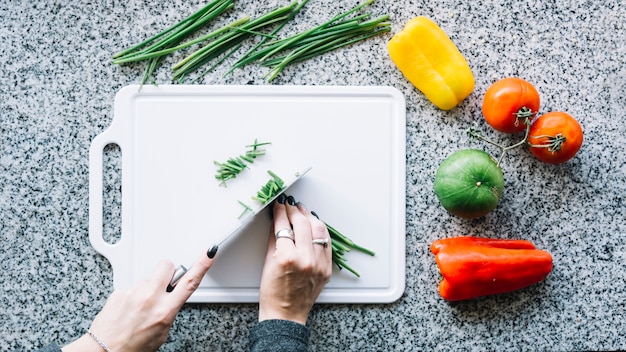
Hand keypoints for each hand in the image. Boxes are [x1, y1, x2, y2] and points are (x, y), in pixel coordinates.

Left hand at [62, 248, 216, 351]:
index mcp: (164, 311)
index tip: (209, 253)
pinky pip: (133, 286)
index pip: (189, 282)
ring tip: (140, 307)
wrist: (104, 351)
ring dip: (148, 288)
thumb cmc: (132, 347)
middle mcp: (149, 298)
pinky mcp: (119, 291)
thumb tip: (170, 297)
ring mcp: (133, 293)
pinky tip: (129, 309)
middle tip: (164, 287)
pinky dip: (133, 296)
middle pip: (167, 265)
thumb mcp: (162, 332)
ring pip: (148, 277)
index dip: (202, 265)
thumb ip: (169, 310)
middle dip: (168, 272)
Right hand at [258, 195, 332, 324]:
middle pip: (303, 223)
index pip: (284, 225)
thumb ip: (274, 238)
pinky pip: (326, 242)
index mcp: (287, 258)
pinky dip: (320, 231)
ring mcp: (319, 264)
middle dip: (294, 210)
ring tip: (302, 211)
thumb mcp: (267, 262)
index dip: (280, 211)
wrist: (285, 314)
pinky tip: (314, 225)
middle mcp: (306, 259)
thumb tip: (277, 220)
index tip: (278, 204)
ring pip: (319, 229)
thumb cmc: (272, 293)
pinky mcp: (327, 268)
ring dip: (309, 217)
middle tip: (289, 204)